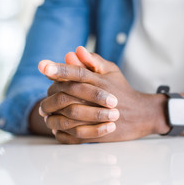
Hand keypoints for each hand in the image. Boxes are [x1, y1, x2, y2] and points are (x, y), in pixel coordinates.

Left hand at [39, 47, 169, 143]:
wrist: (141, 114)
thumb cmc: (122, 89)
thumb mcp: (111, 71)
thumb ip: (93, 61)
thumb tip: (76, 50)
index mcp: (99, 81)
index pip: (76, 72)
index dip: (59, 69)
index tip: (42, 66)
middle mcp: (97, 97)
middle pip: (67, 94)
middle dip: (49, 95)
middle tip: (42, 98)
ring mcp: (98, 117)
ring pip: (67, 116)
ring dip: (53, 114)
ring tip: (45, 113)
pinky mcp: (98, 133)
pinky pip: (73, 135)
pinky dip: (61, 131)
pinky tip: (54, 127)